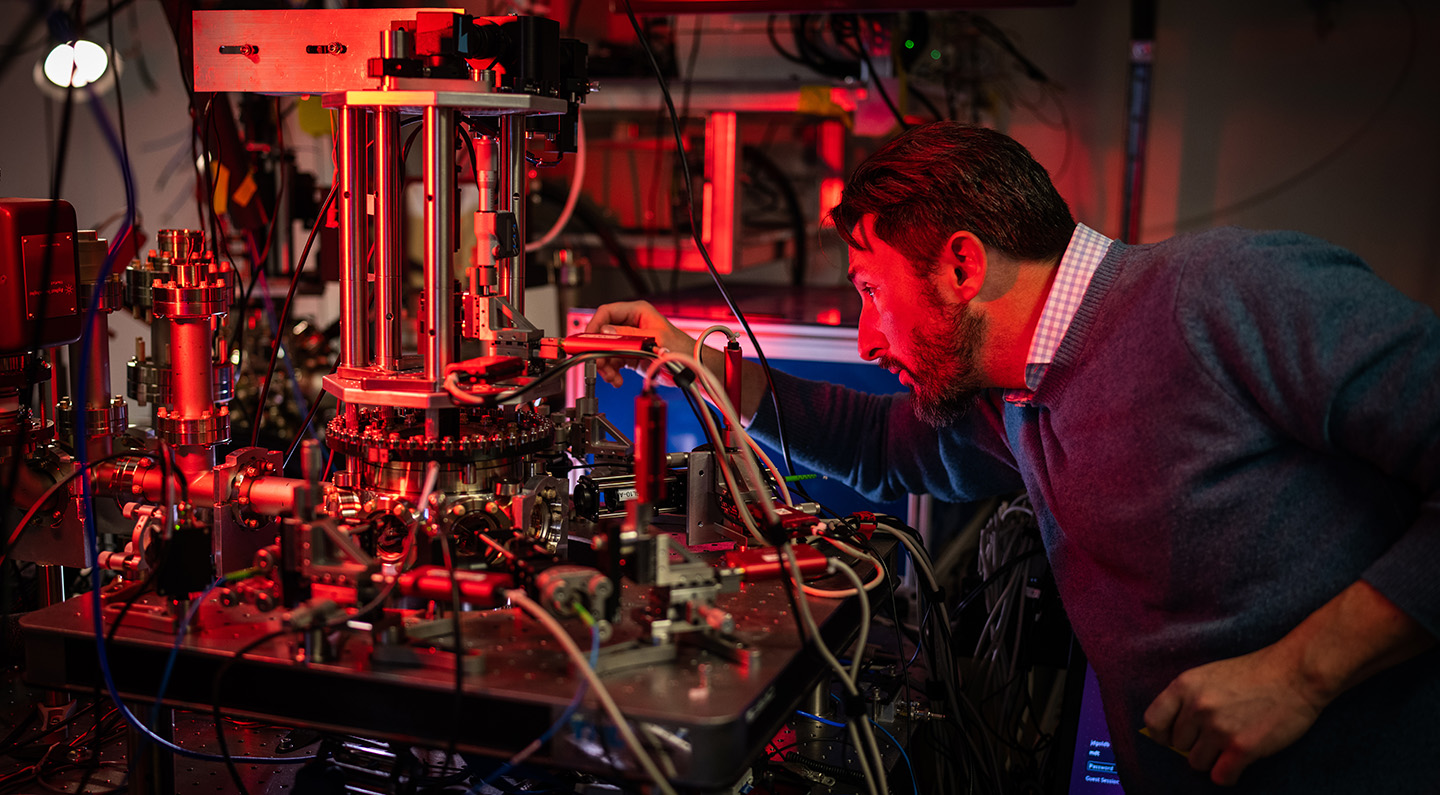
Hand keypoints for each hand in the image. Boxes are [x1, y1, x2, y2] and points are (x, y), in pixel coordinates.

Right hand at [584, 300, 697, 386]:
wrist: (690, 367)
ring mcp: (629, 341)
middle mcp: (631, 325)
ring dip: (606, 365)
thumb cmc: (681, 348)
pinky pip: (613, 362)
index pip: (607, 313)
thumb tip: (606, 332)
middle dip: (600, 351)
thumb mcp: (653, 339)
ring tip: (612, 377)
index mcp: (637, 312)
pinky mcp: (630, 355)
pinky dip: (612, 372)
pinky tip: (617, 379)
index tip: (588, 340)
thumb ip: (628, 336)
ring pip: (606, 351)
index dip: (595, 326)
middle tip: (600, 364)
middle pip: (603, 334)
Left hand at [1143, 644, 1324, 785]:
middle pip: (1178, 745)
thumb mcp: (1209, 675)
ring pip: (1197, 763)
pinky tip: (1238, 763)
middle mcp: (1197, 707)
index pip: (1153, 721)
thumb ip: (1188, 698)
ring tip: (1231, 743)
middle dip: (1196, 744)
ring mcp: (1219, 728)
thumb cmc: (1254, 674)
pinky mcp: (1242, 747)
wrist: (1296, 674)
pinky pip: (1221, 776)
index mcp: (1185, 685)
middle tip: (1218, 735)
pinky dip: (1228, 775)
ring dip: (1213, 759)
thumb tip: (1170, 731)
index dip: (1162, 735)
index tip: (1172, 739)